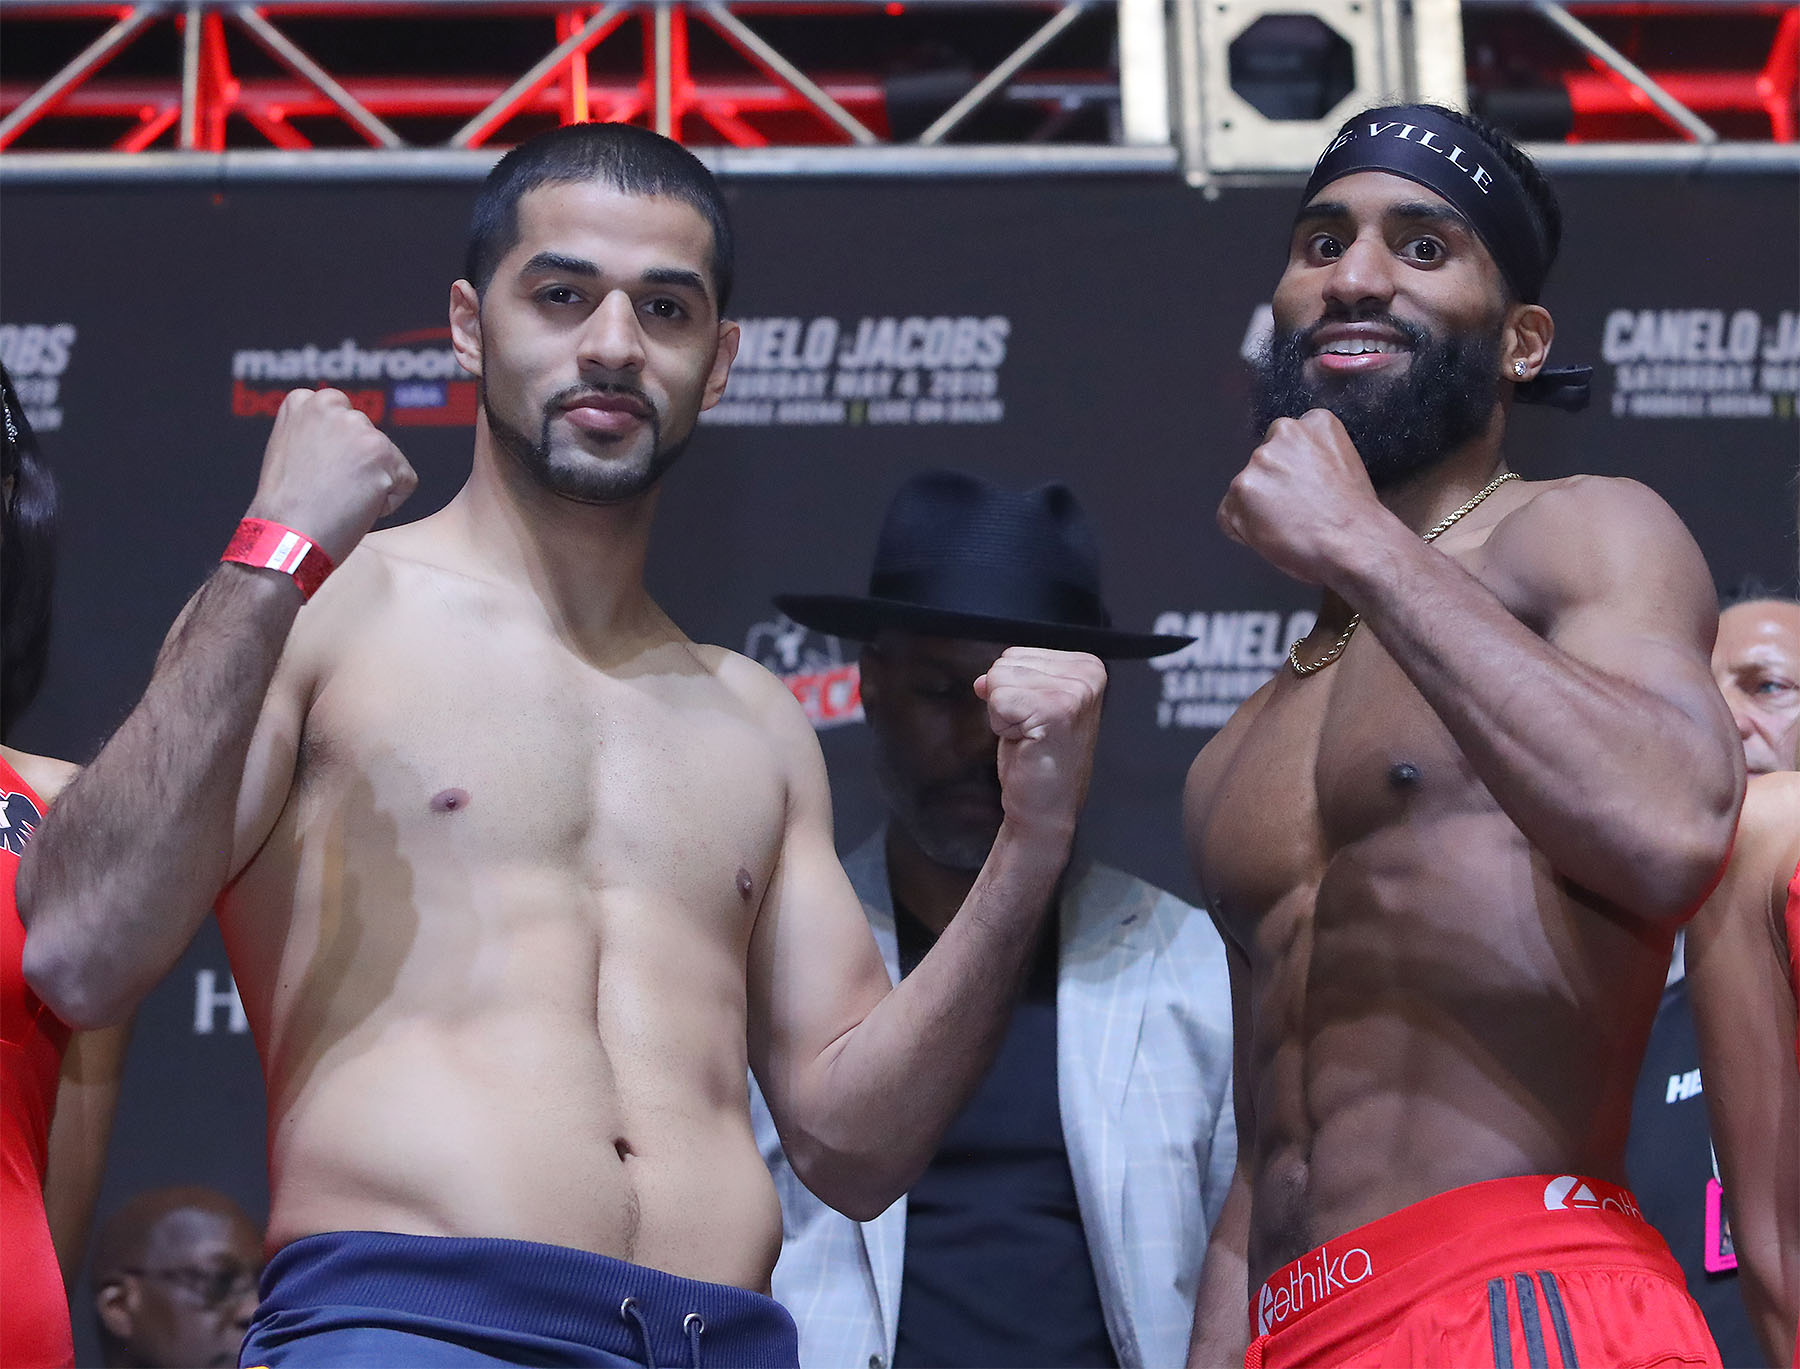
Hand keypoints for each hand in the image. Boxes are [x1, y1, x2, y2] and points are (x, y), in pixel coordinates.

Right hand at [245, 389, 417, 564]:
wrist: (287, 535)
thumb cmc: (287, 506)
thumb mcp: (290, 450)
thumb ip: (317, 432)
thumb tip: (346, 436)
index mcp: (303, 400)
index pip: (344, 419)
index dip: (337, 455)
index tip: (316, 474)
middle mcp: (330, 404)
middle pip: (369, 439)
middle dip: (358, 467)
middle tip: (328, 490)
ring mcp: (357, 427)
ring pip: (388, 460)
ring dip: (373, 484)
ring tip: (338, 499)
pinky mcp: (382, 452)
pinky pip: (405, 481)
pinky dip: (389, 502)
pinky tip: (356, 508)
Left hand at [973, 648, 1106, 841]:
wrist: (1045, 808)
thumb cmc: (1039, 762)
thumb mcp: (1026, 707)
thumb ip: (1010, 682)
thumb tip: (984, 678)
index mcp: (1086, 667)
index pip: (1015, 655)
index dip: (1013, 691)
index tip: (1034, 720)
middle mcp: (1088, 674)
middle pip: (1006, 664)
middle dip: (1007, 701)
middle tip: (1032, 731)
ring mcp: (1076, 692)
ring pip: (999, 679)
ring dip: (1005, 715)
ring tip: (1030, 737)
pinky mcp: (1058, 710)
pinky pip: (999, 700)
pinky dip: (1003, 726)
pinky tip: (1027, 743)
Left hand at [1217, 409, 1389, 585]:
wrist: (1354, 543)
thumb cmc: (1357, 518)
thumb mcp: (1345, 465)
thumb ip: (1315, 459)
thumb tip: (1295, 477)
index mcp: (1316, 422)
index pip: (1287, 443)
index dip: (1294, 473)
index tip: (1305, 490)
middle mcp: (1283, 433)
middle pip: (1264, 464)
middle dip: (1273, 488)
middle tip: (1297, 513)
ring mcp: (1258, 461)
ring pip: (1245, 490)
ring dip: (1258, 509)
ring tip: (1289, 527)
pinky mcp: (1240, 490)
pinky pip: (1229, 516)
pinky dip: (1243, 531)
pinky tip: (1272, 537)